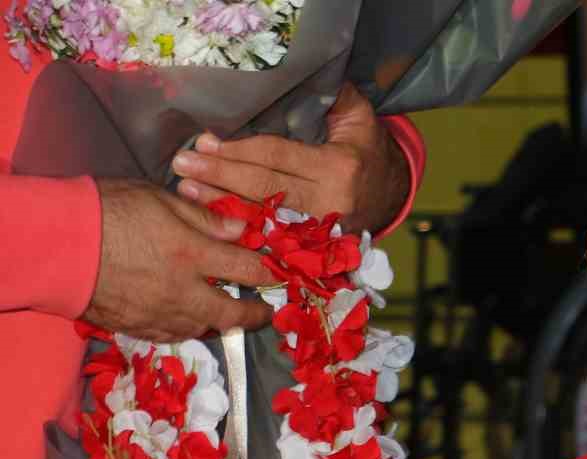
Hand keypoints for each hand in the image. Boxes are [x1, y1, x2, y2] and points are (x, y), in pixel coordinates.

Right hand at [87, 179, 274, 341]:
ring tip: (223, 311)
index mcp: (192, 255)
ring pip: (203, 327)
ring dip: (218, 320)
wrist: (53, 245)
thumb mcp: (157, 200)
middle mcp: (183, 292)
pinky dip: (186, 327)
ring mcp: (160, 315)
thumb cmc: (105, 211)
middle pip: (233, 314)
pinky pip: (172, 335)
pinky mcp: (137, 328)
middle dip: (254, 315)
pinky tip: (186, 318)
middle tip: (264, 312)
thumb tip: (240, 230)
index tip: (279, 276)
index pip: (248, 270)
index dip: (269, 275)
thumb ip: (202, 218)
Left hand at [173, 83, 409, 233]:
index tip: (204, 141)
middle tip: (182, 165)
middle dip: (219, 176)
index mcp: (338, 168)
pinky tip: (213, 219)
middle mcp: (330, 203)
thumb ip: (332, 94)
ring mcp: (322, 231)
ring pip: (263, 217)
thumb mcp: (359, 117)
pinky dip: (240, 227)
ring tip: (186, 190)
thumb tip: (299, 71)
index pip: (277, 156)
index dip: (238, 150)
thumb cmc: (367, 150)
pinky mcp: (314, 247)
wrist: (391, 194)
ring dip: (220, 204)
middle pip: (264, 188)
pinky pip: (271, 237)